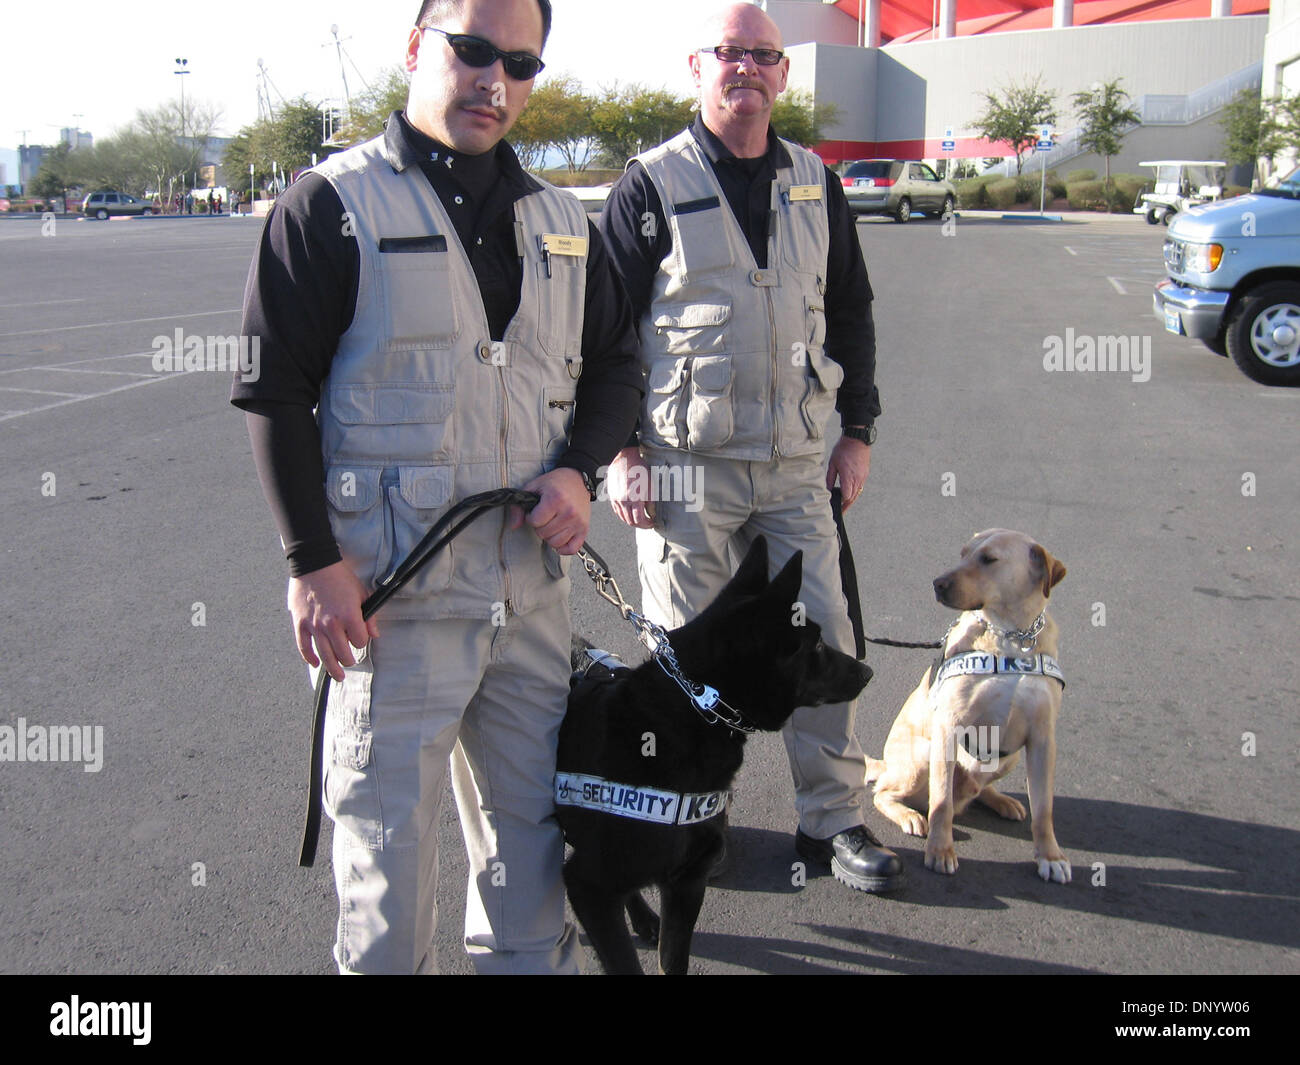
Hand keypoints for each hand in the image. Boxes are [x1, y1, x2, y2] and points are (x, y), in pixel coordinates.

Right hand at [288, 560, 379, 682]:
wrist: (314, 564)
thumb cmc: (340, 577)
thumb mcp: (361, 593)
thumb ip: (370, 616)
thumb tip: (374, 634)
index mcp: (349, 616)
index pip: (360, 641)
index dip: (362, 641)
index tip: (360, 638)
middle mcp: (331, 624)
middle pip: (343, 654)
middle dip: (349, 659)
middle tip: (350, 662)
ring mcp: (314, 626)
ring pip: (325, 655)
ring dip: (333, 668)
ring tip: (339, 676)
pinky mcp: (300, 624)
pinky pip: (304, 647)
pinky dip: (309, 658)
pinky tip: (315, 664)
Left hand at [509, 466, 589, 554]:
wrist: (578, 479)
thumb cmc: (556, 483)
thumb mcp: (533, 487)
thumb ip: (519, 506)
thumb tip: (513, 526)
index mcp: (556, 499)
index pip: (535, 522)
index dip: (531, 517)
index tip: (535, 511)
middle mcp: (569, 512)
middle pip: (543, 534)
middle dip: (540, 526)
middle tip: (544, 517)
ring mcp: (578, 522)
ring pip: (555, 543)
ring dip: (549, 536)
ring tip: (551, 525)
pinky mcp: (584, 529)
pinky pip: (572, 549)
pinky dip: (563, 548)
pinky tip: (560, 539)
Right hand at [607, 446, 654, 528]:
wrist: (625, 459)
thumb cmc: (640, 470)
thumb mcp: (650, 486)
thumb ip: (651, 503)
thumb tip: (652, 514)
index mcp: (635, 499)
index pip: (640, 520)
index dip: (647, 524)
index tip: (652, 523)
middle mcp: (624, 501)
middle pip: (630, 521)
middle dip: (640, 525)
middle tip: (647, 523)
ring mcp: (616, 499)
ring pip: (623, 517)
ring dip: (631, 521)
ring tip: (639, 519)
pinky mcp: (612, 496)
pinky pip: (617, 511)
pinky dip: (623, 515)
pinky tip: (629, 513)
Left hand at [826, 437, 871, 510]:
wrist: (857, 439)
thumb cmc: (843, 449)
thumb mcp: (832, 463)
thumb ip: (829, 478)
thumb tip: (826, 490)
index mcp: (848, 476)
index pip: (846, 496)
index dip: (841, 502)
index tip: (835, 506)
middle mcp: (858, 478)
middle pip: (853, 497)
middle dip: (846, 505)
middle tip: (841, 512)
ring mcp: (863, 476)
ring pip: (857, 493)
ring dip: (851, 499)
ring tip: (844, 505)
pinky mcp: (865, 473)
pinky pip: (860, 486)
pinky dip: (855, 491)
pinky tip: (849, 493)